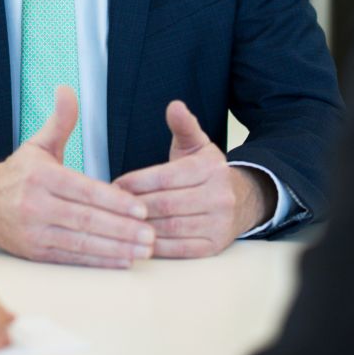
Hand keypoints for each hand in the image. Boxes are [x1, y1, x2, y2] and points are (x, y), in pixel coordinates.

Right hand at [0, 86, 154, 267]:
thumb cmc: (18, 175)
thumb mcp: (38, 145)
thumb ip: (60, 121)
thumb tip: (67, 90)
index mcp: (40, 176)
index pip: (84, 190)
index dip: (114, 201)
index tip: (141, 208)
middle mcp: (35, 205)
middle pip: (85, 219)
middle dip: (122, 229)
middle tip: (151, 234)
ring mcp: (34, 231)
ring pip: (81, 242)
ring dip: (116, 248)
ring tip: (144, 251)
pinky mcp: (35, 252)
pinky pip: (72, 258)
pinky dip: (99, 261)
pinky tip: (122, 260)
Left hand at [111, 101, 275, 258]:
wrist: (243, 200)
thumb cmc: (207, 172)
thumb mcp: (197, 145)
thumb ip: (183, 126)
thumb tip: (174, 105)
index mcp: (210, 169)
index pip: (165, 176)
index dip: (136, 182)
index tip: (115, 184)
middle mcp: (218, 196)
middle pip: (165, 204)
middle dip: (134, 206)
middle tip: (110, 206)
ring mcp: (218, 223)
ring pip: (170, 228)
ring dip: (141, 227)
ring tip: (120, 223)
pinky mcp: (214, 246)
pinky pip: (179, 249)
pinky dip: (156, 246)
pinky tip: (138, 240)